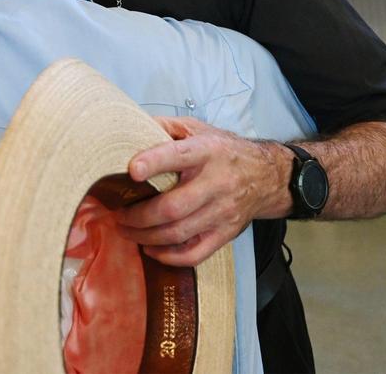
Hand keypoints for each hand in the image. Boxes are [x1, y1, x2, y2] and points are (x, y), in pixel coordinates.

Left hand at [115, 117, 287, 267]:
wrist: (267, 175)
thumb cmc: (224, 151)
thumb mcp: (198, 129)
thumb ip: (165, 127)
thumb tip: (129, 129)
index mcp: (207, 151)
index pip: (179, 155)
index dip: (153, 162)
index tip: (131, 170)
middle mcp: (217, 182)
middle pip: (173, 206)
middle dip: (139, 215)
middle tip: (118, 214)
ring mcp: (222, 211)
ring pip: (179, 233)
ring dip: (146, 236)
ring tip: (127, 231)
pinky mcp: (226, 233)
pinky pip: (195, 253)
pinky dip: (169, 257)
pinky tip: (151, 248)